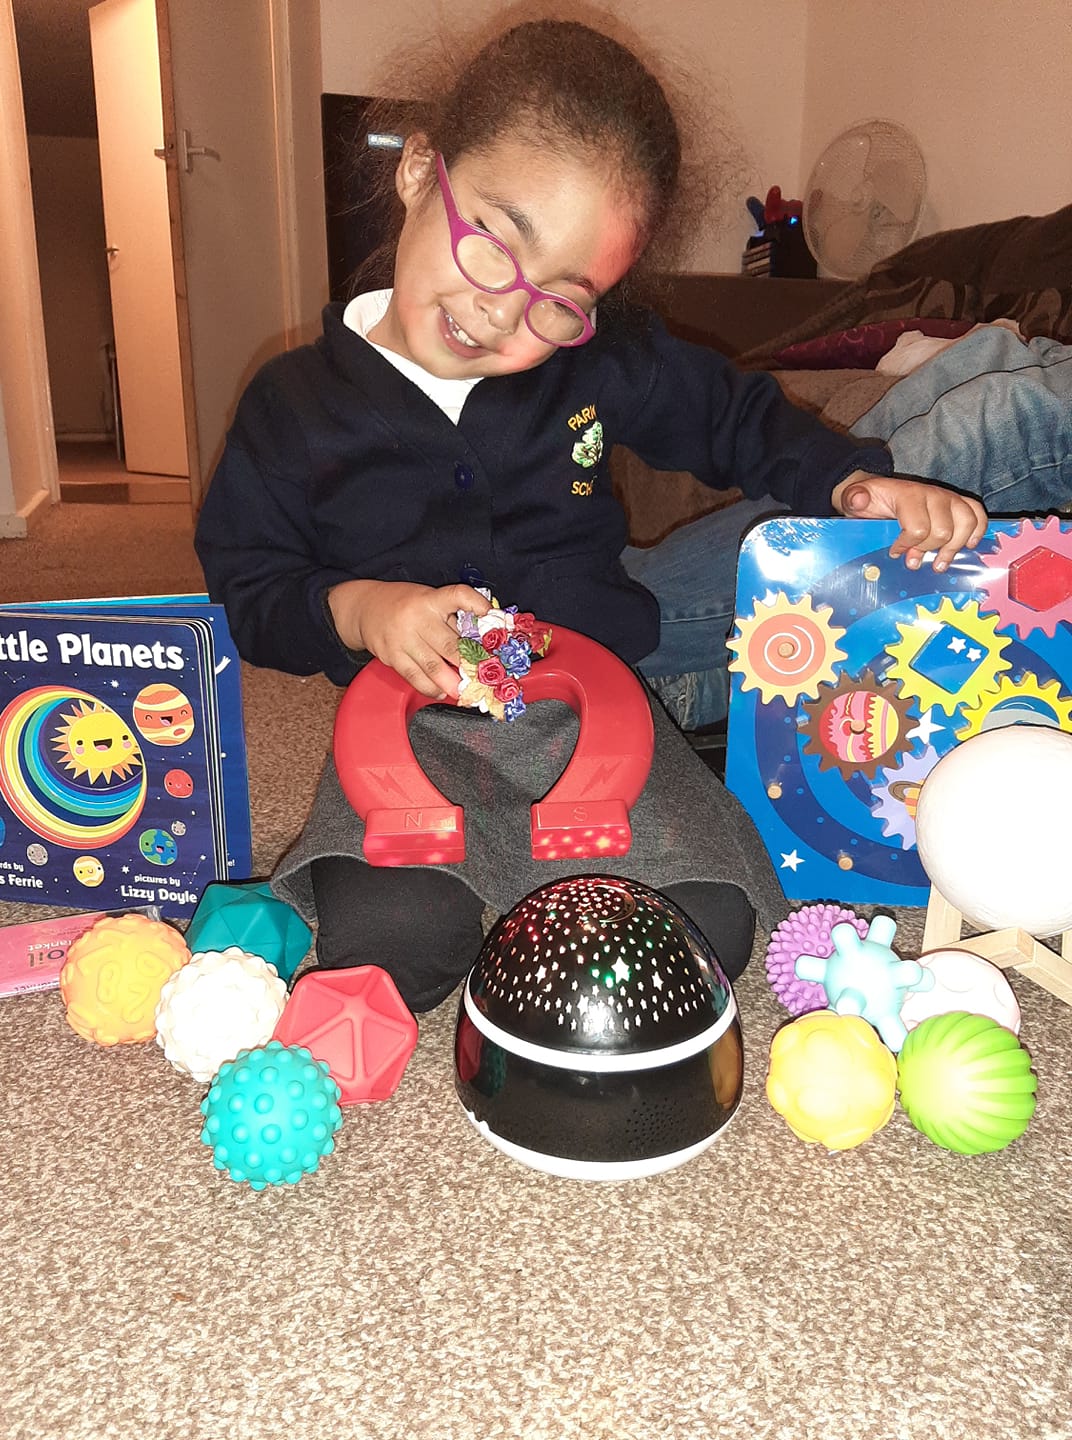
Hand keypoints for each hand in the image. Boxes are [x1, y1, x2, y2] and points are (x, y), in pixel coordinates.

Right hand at [327, 579, 490, 699]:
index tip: (491, 615)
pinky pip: (414, 676)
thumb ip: (450, 618)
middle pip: (449, 644)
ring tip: (465, 693)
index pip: (458, 595)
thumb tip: (480, 644)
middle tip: (485, 679)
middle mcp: (417, 618)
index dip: (477, 604)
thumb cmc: (404, 605)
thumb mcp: (428, 600)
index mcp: (431, 599)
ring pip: (432, 666)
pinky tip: (441, 692)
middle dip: (469, 665)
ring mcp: (402, 638)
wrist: (364, 607)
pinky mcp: (391, 656)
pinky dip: (430, 688)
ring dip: (452, 683)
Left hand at [831, 471, 987, 572]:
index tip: (895, 552)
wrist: (879, 491)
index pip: (918, 528)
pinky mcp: (959, 504)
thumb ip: (855, 498)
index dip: (907, 545)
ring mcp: (949, 498)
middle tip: (913, 561)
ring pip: (966, 524)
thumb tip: (858, 501)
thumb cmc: (870, 500)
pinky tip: (966, 547)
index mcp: (908, 494)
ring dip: (953, 548)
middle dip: (927, 550)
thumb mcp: (855, 499)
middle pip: (943, 531)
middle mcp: (933, 494)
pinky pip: (978, 515)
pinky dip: (977, 532)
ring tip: (938, 564)